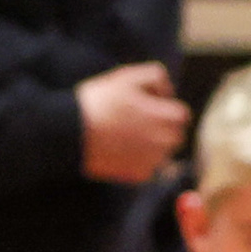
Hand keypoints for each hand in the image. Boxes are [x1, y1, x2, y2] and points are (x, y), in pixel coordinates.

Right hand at [75, 61, 188, 183]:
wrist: (70, 132)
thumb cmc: (99, 102)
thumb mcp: (127, 77)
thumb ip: (155, 76)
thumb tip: (168, 91)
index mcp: (167, 118)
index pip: (180, 114)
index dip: (163, 107)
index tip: (143, 105)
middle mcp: (166, 142)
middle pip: (174, 134)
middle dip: (159, 127)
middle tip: (132, 121)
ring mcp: (154, 161)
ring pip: (161, 152)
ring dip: (149, 144)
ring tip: (122, 135)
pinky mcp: (139, 175)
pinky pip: (147, 167)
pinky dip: (137, 160)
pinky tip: (117, 149)